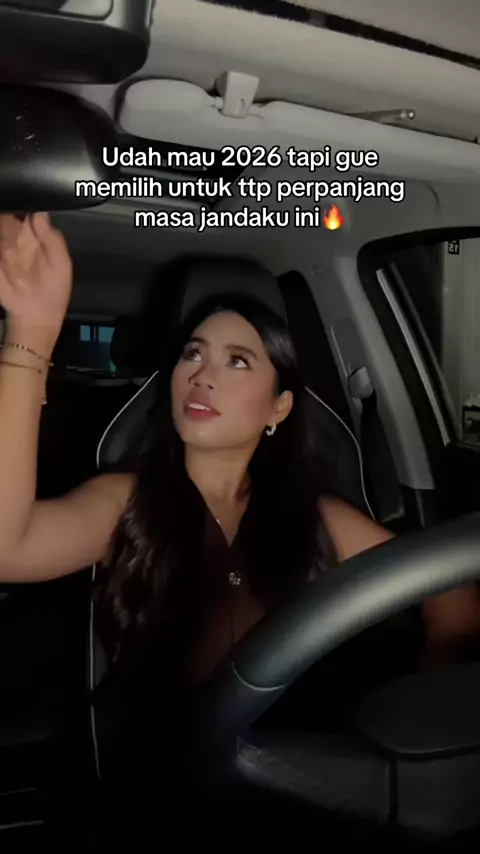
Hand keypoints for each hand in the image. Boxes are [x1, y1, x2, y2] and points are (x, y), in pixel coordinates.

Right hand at [0, 213, 71, 335]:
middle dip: (8, 210)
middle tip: (15, 224)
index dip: (25, 203)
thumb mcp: (62, 264)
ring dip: (2, 224)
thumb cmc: (53, 291)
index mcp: (36, 236)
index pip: (28, 210)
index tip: (24, 199)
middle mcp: (16, 237)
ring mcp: (2, 248)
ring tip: (14, 247)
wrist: (36, 317)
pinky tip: (4, 251)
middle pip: (8, 214)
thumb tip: (39, 213)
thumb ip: (52, 238)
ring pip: (0, 224)